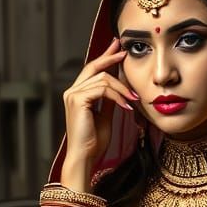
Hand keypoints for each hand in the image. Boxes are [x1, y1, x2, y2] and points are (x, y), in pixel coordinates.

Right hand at [61, 38, 135, 183]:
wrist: (85, 157)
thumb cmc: (94, 142)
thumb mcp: (105, 116)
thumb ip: (109, 101)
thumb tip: (119, 89)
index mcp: (77, 94)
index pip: (91, 70)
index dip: (105, 57)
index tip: (118, 49)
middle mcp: (72, 91)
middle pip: (94, 67)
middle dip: (110, 57)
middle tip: (125, 52)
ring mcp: (73, 95)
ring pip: (103, 79)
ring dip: (122, 88)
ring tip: (134, 99)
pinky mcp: (78, 100)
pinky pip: (103, 90)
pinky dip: (118, 97)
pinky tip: (126, 106)